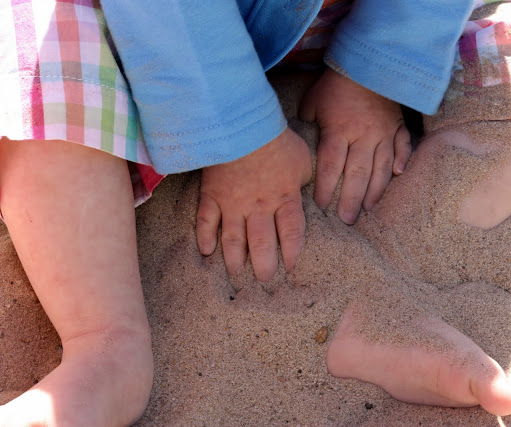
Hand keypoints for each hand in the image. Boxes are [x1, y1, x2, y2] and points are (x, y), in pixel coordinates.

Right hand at [196, 128, 311, 280]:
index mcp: (285, 199)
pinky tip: (205, 251)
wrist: (242, 126)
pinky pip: (206, 221)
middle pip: (262, 244)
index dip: (292, 252)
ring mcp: (233, 204)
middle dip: (263, 266)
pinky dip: (204, 237)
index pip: (291, 234)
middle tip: (264, 279)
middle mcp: (259, 208)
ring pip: (234, 239)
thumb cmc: (277, 140)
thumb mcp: (303, 160)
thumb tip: (306, 189)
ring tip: (236, 275)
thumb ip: (303, 179)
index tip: (291, 267)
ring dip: (235, 259)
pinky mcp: (212, 195)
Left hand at [300, 69, 411, 223]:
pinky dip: (401, 161)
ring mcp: (383, 133)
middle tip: (347, 220)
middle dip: (351, 200)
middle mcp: (362, 136)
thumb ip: (308, 124)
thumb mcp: (314, 101)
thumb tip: (303, 143)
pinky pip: (402, 147)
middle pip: (357, 174)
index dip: (326, 188)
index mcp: (339, 131)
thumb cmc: (336, 83)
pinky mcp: (397, 126)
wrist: (368, 62)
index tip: (322, 206)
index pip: (331, 166)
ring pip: (380, 168)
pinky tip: (398, 176)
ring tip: (369, 209)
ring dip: (375, 190)